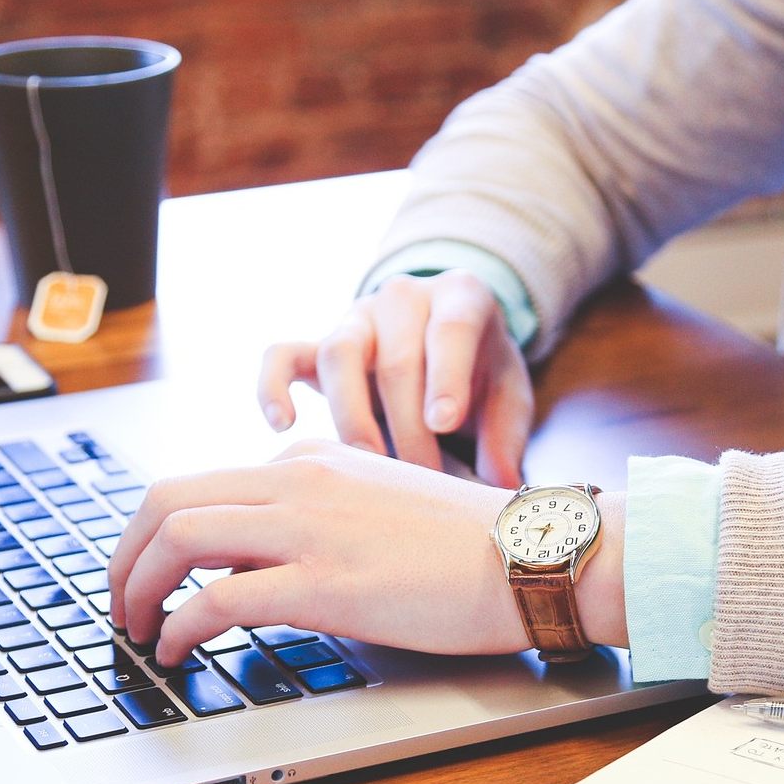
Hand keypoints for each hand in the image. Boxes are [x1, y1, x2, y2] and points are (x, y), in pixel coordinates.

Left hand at [107, 440, 535, 665]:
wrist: (532, 556)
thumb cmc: (471, 546)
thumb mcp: (379, 507)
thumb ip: (318, 519)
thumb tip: (257, 566)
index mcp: (313, 461)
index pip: (204, 485)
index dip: (157, 536)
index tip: (150, 574)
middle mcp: (299, 481)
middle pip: (167, 499)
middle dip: (125, 555)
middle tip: (119, 602)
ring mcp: (309, 529)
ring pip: (178, 538)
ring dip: (137, 588)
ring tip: (136, 630)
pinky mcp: (324, 583)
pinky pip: (218, 598)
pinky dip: (178, 627)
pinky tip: (177, 652)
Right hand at [256, 270, 533, 487]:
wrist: (446, 343)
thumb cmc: (482, 374)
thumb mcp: (509, 396)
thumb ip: (507, 437)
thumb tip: (500, 486)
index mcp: (461, 297)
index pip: (450, 329)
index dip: (446, 376)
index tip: (443, 423)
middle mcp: (404, 298)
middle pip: (396, 359)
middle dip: (408, 427)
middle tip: (423, 480)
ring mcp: (356, 319)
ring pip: (339, 355)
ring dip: (353, 417)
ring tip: (369, 466)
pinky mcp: (317, 345)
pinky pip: (282, 355)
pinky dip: (274, 386)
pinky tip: (282, 425)